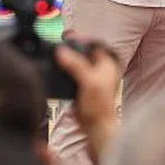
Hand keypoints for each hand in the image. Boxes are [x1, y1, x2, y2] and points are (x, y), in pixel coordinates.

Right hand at [55, 38, 121, 160]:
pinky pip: (71, 72)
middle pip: (85, 51)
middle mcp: (100, 69)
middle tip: (59, 42)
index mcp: (107, 64)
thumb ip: (76, 65)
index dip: (82, 38)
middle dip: (72, 46)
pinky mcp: (82, 86)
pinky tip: (56, 68)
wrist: (95, 127)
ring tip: (56, 53)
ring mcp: (91, 78)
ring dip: (67, 57)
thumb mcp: (88, 82)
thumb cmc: (99, 108)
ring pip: (77, 61)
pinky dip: (64, 69)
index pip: (95, 43)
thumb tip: (62, 52)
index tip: (67, 36)